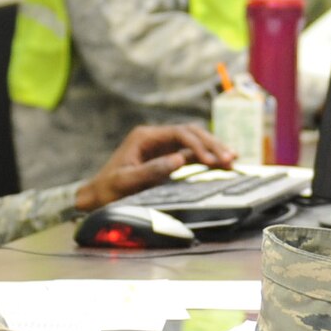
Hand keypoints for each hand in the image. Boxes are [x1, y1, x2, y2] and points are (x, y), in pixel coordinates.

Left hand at [75, 124, 237, 210]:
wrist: (97, 196)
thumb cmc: (108, 189)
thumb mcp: (127, 182)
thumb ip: (151, 170)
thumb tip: (179, 160)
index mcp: (145, 137)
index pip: (179, 133)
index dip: (199, 145)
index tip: (213, 161)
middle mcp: (155, 137)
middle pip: (190, 133)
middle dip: (211, 144)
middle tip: (230, 158)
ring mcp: (161, 146)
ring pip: (193, 141)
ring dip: (212, 149)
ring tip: (232, 159)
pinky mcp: (165, 157)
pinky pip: (190, 153)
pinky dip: (205, 157)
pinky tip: (220, 163)